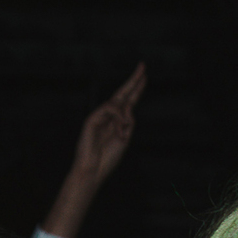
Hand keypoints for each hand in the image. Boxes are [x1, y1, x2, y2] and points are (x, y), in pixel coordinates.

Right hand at [72, 62, 146, 189]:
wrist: (93, 171)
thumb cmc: (107, 159)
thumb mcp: (125, 139)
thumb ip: (129, 122)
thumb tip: (129, 105)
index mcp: (117, 122)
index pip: (128, 102)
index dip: (137, 89)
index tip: (144, 76)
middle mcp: (109, 117)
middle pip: (122, 94)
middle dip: (133, 80)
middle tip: (142, 66)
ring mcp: (100, 116)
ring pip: (118, 104)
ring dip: (124, 118)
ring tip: (122, 133)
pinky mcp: (92, 118)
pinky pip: (109, 108)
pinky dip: (118, 117)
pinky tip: (120, 128)